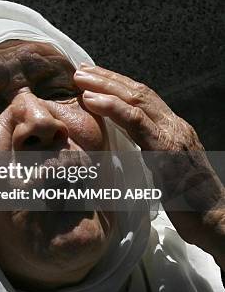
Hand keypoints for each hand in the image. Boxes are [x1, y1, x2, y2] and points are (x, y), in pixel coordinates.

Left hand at [73, 64, 224, 265]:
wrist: (216, 222)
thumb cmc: (188, 204)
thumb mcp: (162, 170)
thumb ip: (146, 152)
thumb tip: (120, 146)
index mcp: (172, 130)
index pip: (142, 99)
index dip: (116, 85)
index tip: (91, 78)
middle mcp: (175, 126)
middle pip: (138, 92)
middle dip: (107, 78)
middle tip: (81, 69)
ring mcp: (173, 134)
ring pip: (136, 99)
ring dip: (105, 85)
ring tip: (81, 78)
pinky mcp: (168, 149)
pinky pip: (137, 121)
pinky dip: (112, 107)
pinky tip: (92, 100)